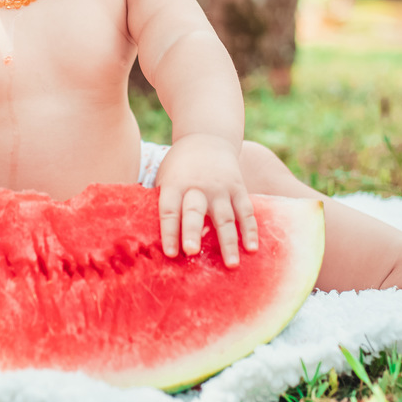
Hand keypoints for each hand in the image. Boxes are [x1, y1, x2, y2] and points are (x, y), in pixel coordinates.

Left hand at [154, 134, 257, 267]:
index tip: (169, 253)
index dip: (169, 231)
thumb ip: (163, 203)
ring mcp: (220, 188)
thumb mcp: (165, 177)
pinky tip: (252, 248)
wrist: (207, 137)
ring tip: (231, 265)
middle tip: (192, 252)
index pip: (169, 210)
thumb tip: (149, 238)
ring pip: (225, 217)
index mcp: (175, 185)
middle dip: (192, 232)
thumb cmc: (179, 166)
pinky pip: (245, 211)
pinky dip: (250, 230)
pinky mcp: (238, 188)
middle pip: (194, 211)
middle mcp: (198, 187)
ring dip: (229, 242)